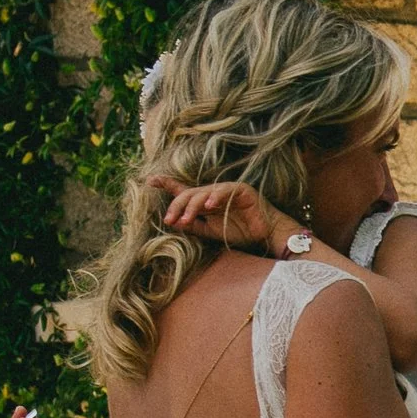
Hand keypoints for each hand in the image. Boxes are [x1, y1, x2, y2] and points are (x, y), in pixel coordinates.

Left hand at [156, 180, 303, 256]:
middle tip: (170, 219)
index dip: (167, 185)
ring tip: (185, 219)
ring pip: (204, 193)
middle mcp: (214, 194)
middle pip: (190, 193)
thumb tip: (173, 221)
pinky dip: (216, 197)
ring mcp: (227, 190)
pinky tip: (209, 205)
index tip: (150, 181)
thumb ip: (194, 226)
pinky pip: (225, 191)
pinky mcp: (241, 190)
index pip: (184, 191)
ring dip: (192, 206)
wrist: (266, 237)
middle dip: (177, 205)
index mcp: (206, 202)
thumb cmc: (242, 234)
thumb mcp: (211, 233)